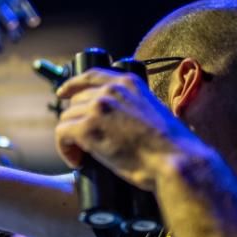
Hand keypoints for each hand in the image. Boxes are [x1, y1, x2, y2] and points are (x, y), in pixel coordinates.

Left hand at [54, 69, 203, 190]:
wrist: (174, 160)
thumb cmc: (170, 146)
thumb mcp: (152, 111)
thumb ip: (132, 106)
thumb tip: (115, 119)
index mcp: (129, 83)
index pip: (91, 75)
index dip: (73, 85)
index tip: (62, 93)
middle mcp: (110, 91)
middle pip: (76, 101)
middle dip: (76, 121)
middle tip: (85, 142)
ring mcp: (97, 108)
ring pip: (67, 119)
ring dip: (71, 138)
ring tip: (84, 156)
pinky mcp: (87, 128)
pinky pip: (62, 135)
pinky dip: (65, 150)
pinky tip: (77, 161)